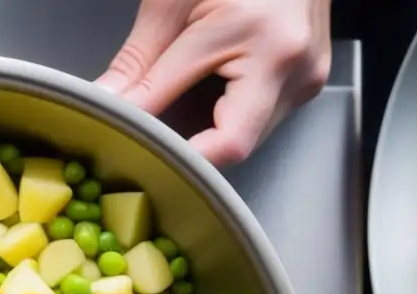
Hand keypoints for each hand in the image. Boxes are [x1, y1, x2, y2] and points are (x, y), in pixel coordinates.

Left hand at [97, 0, 330, 166]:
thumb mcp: (171, 1)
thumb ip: (138, 61)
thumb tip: (107, 103)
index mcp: (265, 41)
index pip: (224, 138)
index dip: (181, 155)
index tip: (143, 153)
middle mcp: (296, 65)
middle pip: (237, 145)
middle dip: (192, 146)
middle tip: (151, 139)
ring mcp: (309, 74)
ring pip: (249, 137)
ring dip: (209, 131)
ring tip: (178, 109)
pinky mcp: (309, 78)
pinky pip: (261, 117)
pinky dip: (227, 115)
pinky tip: (207, 95)